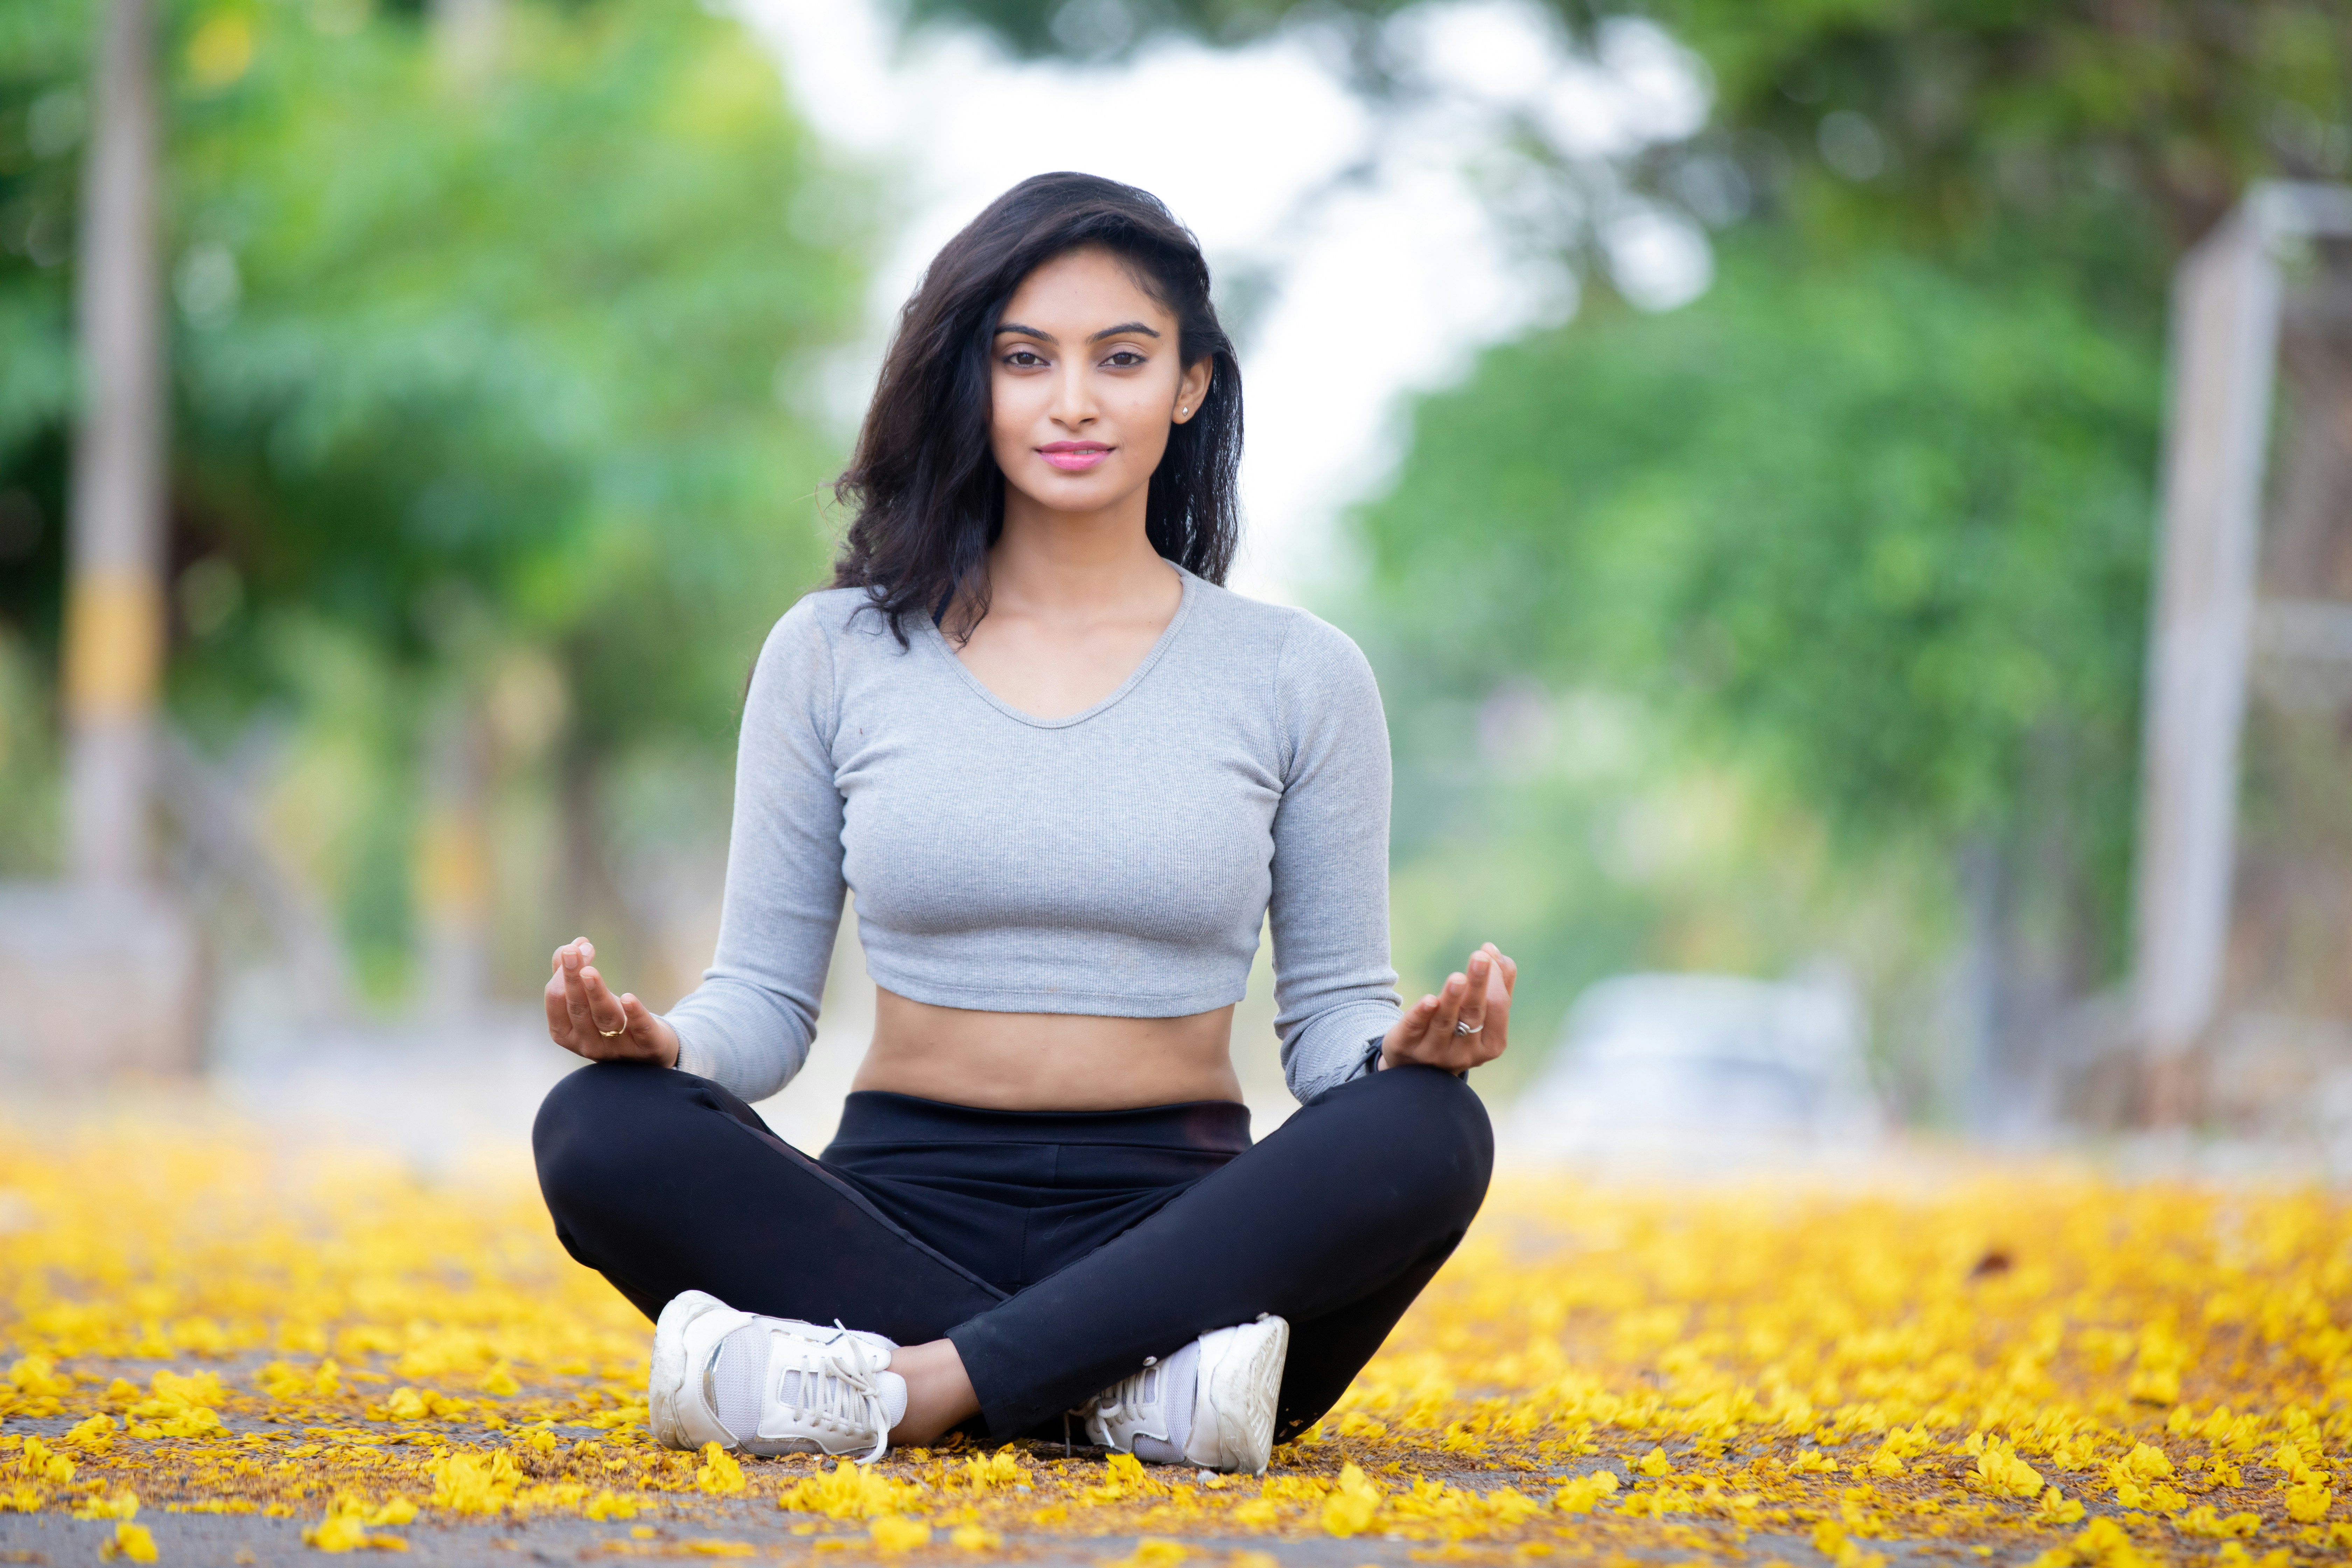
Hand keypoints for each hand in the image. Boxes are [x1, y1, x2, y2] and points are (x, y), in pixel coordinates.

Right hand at [544, 937, 679, 1066]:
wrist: (648, 1051)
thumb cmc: (609, 1022)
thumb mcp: (587, 1003)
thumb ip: (570, 978)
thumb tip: (570, 947)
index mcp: (567, 1033)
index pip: (557, 1003)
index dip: (562, 975)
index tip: (573, 948)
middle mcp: (589, 1044)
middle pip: (579, 1009)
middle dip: (573, 980)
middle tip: (571, 952)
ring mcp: (618, 1048)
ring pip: (605, 1019)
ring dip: (596, 993)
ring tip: (589, 971)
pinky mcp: (648, 1047)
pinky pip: (641, 1031)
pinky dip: (635, 1014)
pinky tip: (629, 998)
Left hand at [1380, 943, 1514, 1072]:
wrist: (1414, 1065)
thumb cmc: (1456, 1034)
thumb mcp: (1478, 1017)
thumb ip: (1495, 987)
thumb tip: (1495, 952)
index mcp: (1489, 1045)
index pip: (1497, 1008)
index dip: (1495, 981)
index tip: (1488, 953)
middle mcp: (1464, 1054)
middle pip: (1473, 1014)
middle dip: (1477, 985)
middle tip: (1480, 957)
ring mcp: (1433, 1053)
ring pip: (1445, 1022)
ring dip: (1451, 998)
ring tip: (1458, 978)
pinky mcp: (1405, 1046)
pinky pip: (1414, 1028)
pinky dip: (1422, 1014)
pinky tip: (1429, 1000)